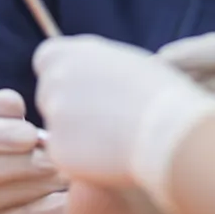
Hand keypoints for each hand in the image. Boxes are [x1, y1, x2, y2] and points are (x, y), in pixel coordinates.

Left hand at [34, 36, 214, 203]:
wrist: (168, 129)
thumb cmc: (158, 93)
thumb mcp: (125, 62)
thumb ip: (98, 66)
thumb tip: (93, 77)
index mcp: (72, 53)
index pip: (46, 60)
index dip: (62, 74)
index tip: (82, 87)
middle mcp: (56, 79)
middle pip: (49, 95)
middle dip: (68, 107)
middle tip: (103, 119)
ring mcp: (54, 115)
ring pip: (57, 128)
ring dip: (77, 135)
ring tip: (116, 137)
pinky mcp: (58, 149)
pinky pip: (65, 156)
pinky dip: (82, 160)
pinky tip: (111, 155)